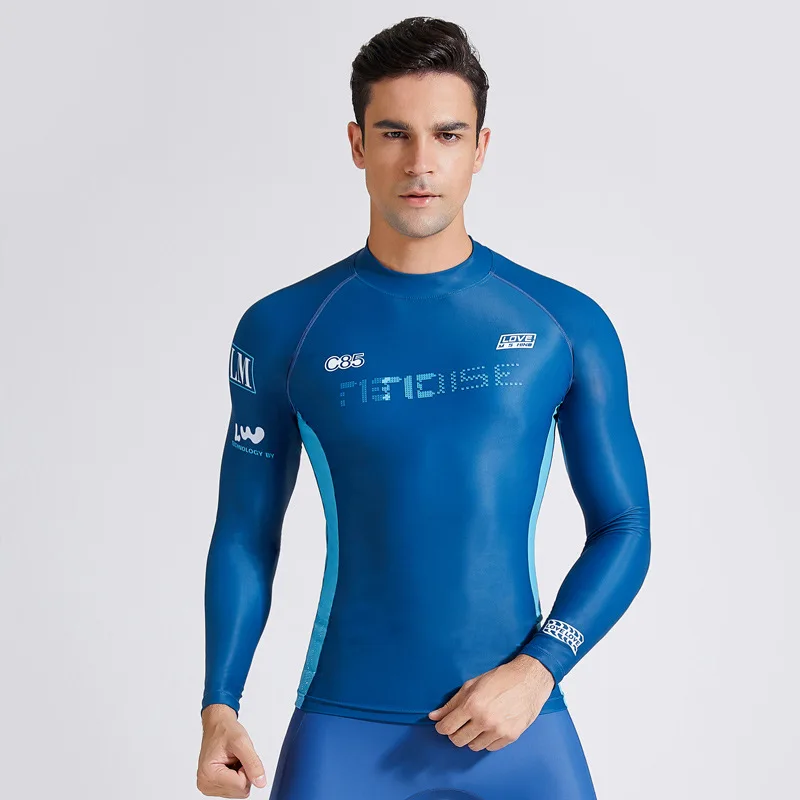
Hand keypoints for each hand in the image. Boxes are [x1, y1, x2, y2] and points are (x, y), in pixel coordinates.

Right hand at [197, 704, 267, 796]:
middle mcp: (205, 784)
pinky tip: (230, 765)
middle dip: (243, 773)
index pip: (241, 786)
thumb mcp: (242, 742)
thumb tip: (260, 782)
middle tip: (236, 758)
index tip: (239, 756)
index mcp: (209, 775)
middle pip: (240, 791)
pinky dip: (236, 777)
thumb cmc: (225, 731)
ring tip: (232, 760)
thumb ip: (253, 763)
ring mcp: (208, 787)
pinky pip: (234, 789)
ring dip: (240, 775)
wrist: (217, 725)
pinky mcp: (212, 787)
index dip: (246, 770)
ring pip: (238, 791)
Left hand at [427, 654, 554, 751]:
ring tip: (475, 725)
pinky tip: (488, 728)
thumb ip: (451, 703)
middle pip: (458, 740)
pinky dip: (485, 740)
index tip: (443, 725)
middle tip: (459, 724)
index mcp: (472, 705)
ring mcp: (498, 731)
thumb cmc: (499, 679)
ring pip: (473, 746)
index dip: (441, 727)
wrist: (529, 681)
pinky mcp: (510, 737)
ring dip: (470, 737)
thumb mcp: (472, 685)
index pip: (447, 727)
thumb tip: (434, 716)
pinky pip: (490, 748)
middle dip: (454, 733)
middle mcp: (484, 720)